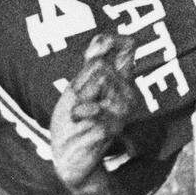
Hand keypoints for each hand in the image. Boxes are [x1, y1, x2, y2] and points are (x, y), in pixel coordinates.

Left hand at [51, 34, 135, 194]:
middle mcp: (127, 93)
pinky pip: (93, 108)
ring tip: (79, 116)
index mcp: (119, 82)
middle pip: (100, 67)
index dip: (116, 41)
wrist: (68, 157)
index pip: (127, 50)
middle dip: (81, 83)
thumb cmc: (73, 121)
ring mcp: (123, 111)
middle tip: (78, 104)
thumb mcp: (77, 89)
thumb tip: (102, 36)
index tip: (98, 45)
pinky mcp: (114, 127)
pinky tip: (78, 125)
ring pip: (99, 84)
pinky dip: (79, 114)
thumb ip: (90, 65)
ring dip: (79, 102)